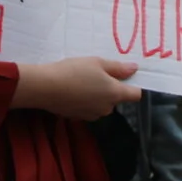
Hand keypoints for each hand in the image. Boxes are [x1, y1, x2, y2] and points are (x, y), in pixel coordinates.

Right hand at [13, 57, 140, 120]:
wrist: (45, 87)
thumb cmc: (74, 71)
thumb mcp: (97, 63)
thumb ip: (118, 68)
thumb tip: (134, 69)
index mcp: (115, 94)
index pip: (136, 94)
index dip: (133, 85)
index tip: (124, 75)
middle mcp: (107, 108)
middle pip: (116, 98)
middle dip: (110, 88)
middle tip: (96, 73)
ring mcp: (93, 115)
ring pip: (102, 104)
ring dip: (97, 95)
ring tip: (81, 81)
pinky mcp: (79, 118)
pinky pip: (88, 108)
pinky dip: (84, 101)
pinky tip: (72, 91)